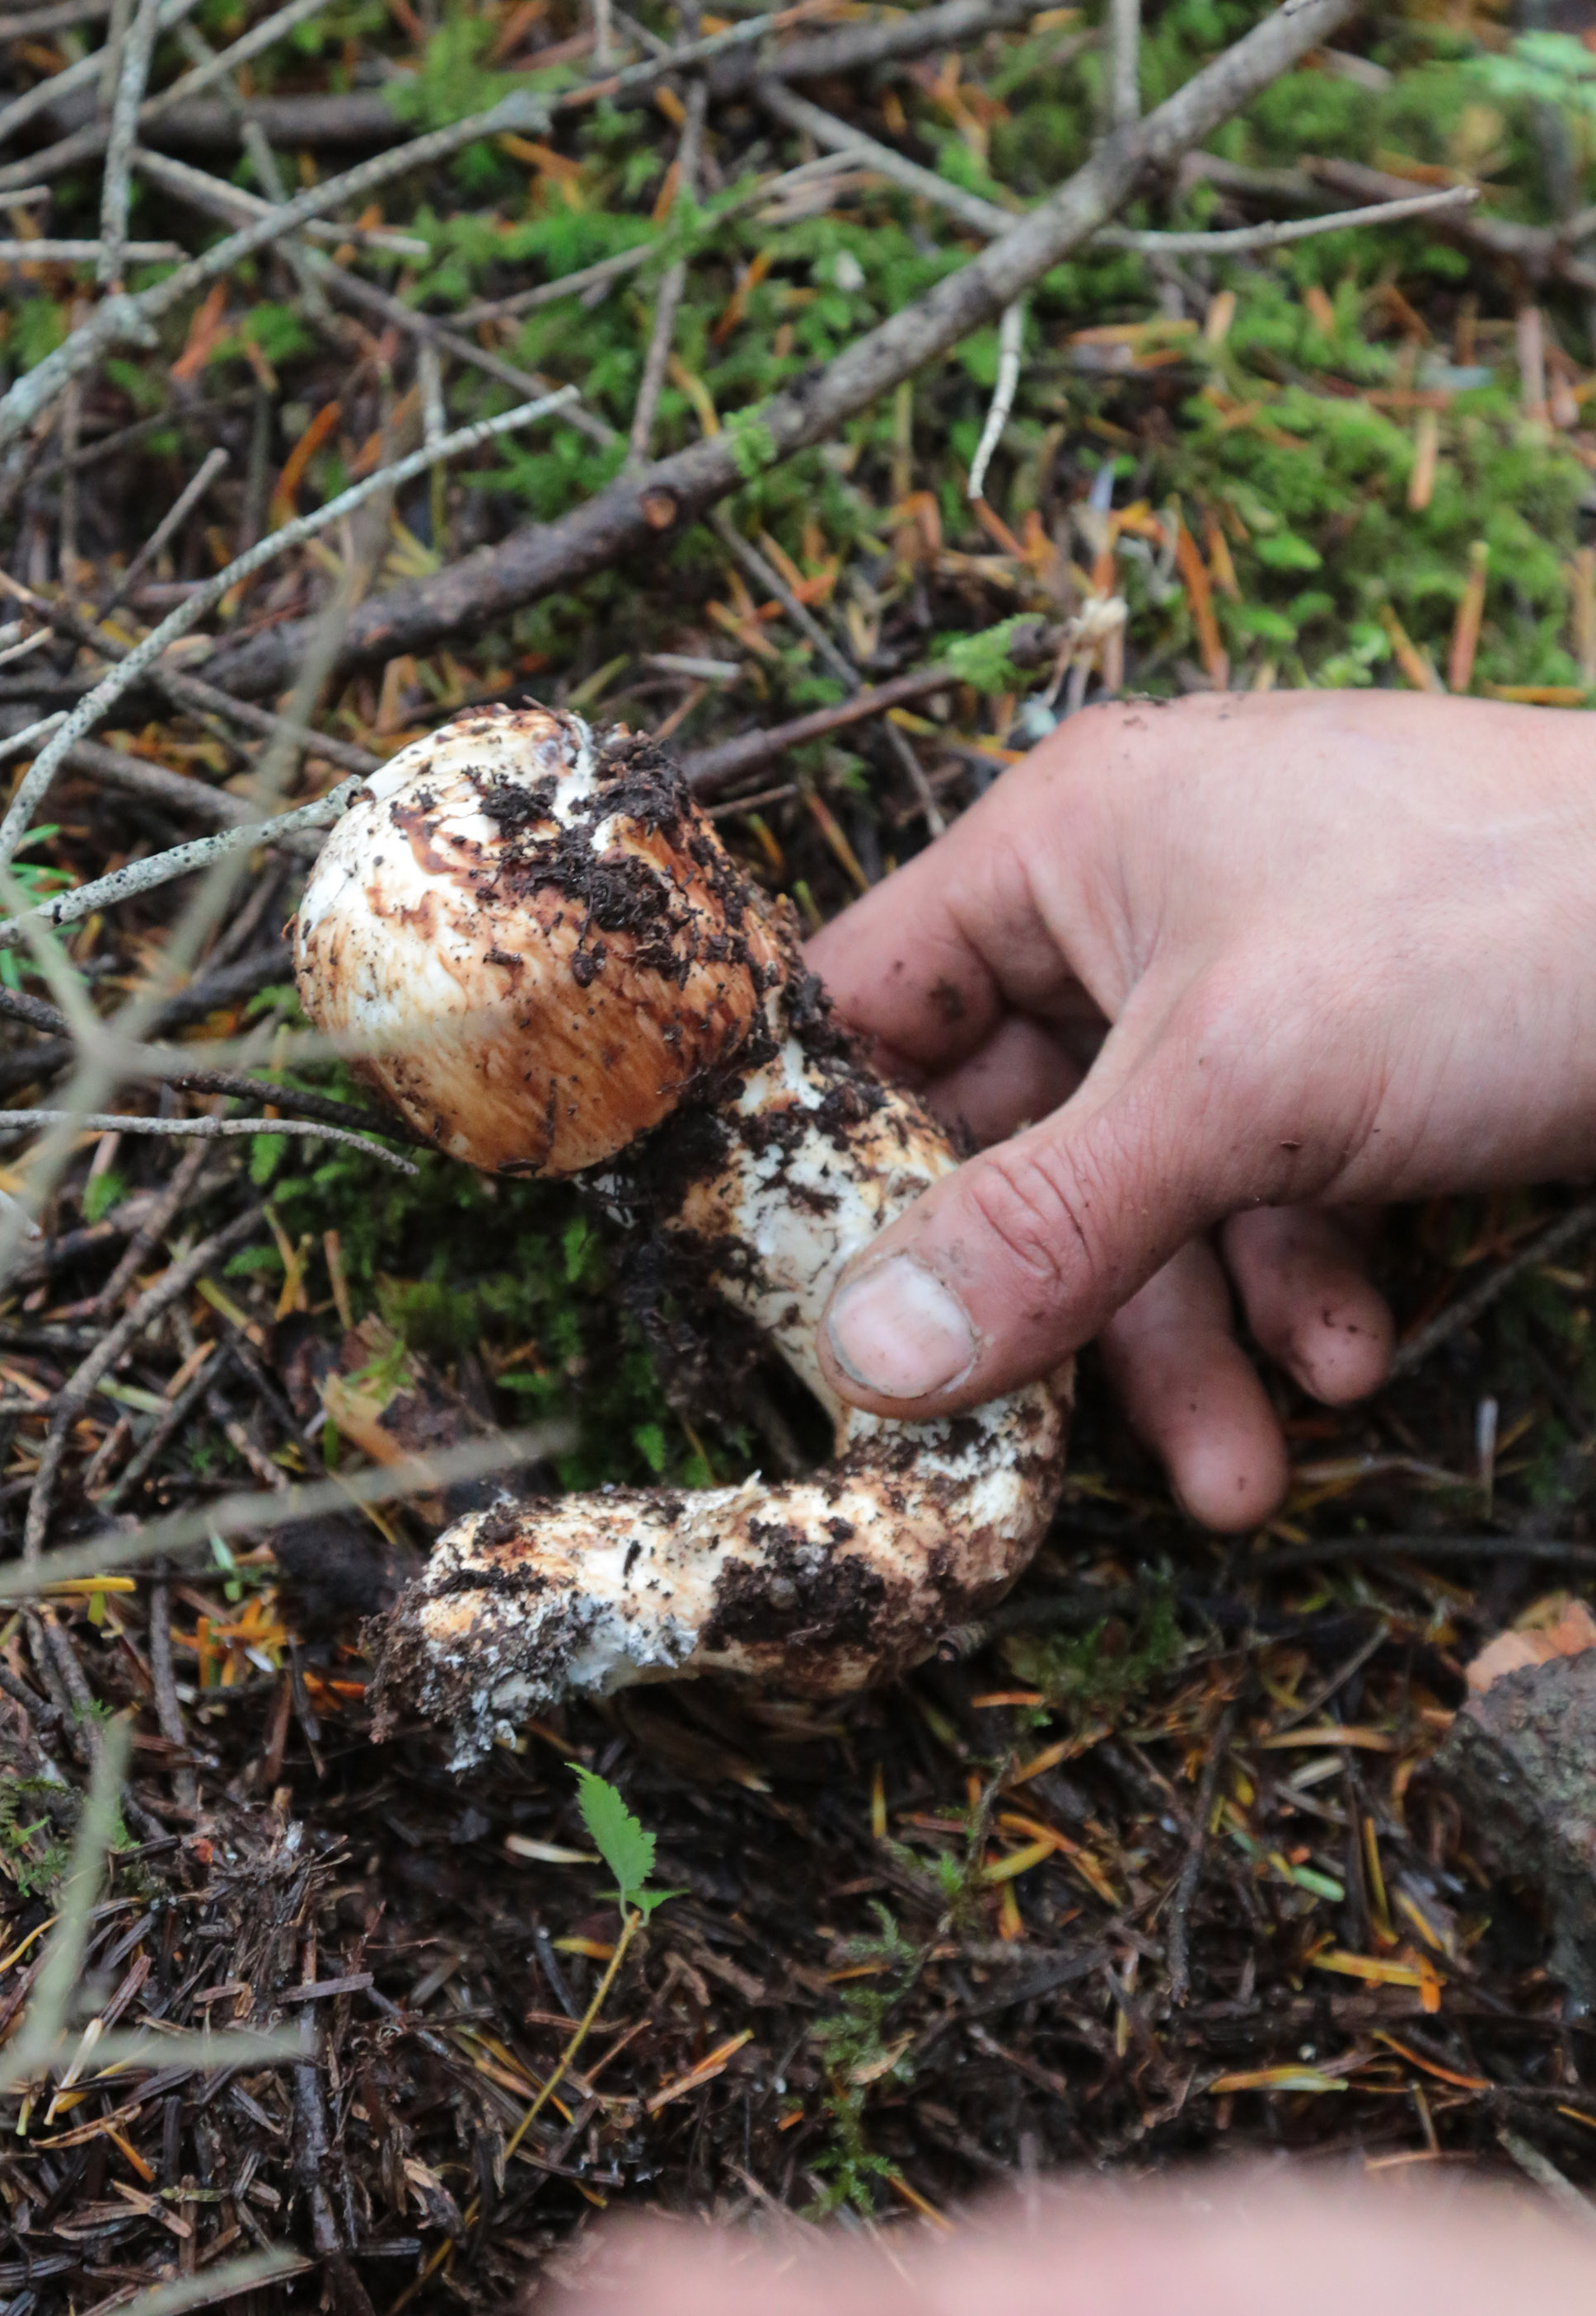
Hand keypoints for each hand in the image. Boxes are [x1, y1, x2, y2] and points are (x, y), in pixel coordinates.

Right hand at [804, 690, 1595, 1526]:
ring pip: (1146, 1197)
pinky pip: (1265, 1199)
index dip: (822, 1159)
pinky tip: (1353, 1363)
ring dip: (1187, 1343)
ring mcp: (1253, 992)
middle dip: (1055, 1309)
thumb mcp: (1241, 1088)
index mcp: (1067, 846)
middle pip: (1009, 1141)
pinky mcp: (1352, 1068)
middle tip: (1033, 1461)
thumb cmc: (1506, 927)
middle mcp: (1138, 910)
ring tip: (1248, 1470)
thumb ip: (1044, 1227)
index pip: (865, 1007)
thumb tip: (861, 1358)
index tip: (808, 1322)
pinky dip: (1295, 1291)